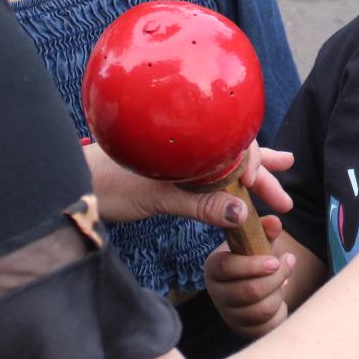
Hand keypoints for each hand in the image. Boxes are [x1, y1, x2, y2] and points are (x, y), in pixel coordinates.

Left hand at [88, 143, 295, 227]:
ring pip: (227, 166)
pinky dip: (228, 184)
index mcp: (189, 144)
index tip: (258, 184)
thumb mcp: (158, 197)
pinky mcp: (173, 176)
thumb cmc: (109, 186)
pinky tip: (246, 185)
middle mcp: (189, 149)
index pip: (234, 146)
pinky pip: (210, 178)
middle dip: (263, 176)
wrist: (74, 186)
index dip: (253, 164)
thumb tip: (240, 214)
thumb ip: (201, 205)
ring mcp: (182, 162)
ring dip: (253, 177)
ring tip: (283, 181)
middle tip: (284, 200)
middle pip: (236, 156)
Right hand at [205, 216, 298, 336]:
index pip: (227, 268)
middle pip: (249, 291)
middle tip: (289, 262)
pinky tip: (278, 296)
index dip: (254, 265)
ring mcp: (229, 314)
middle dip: (276, 277)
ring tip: (282, 279)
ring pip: (261, 309)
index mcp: (215, 267)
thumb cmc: (253, 258)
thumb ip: (265, 230)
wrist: (252, 284)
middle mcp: (216, 293)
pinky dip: (279, 309)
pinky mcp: (244, 330)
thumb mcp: (256, 240)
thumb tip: (274, 222)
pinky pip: (268, 324)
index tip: (275, 261)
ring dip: (279, 292)